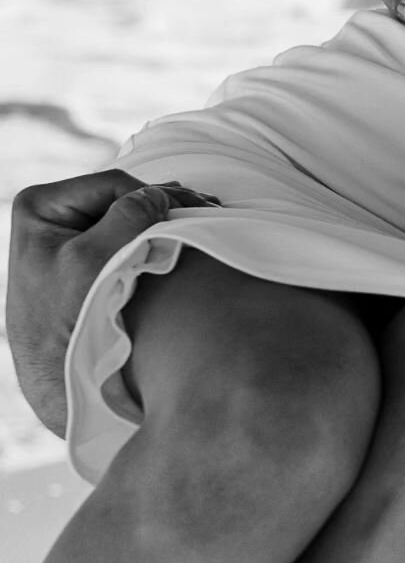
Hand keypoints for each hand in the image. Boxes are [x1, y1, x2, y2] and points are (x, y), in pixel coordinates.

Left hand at [6, 170, 219, 435]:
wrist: (60, 376)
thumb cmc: (66, 319)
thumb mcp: (94, 259)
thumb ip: (129, 215)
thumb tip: (161, 195)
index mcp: (39, 206)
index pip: (113, 185)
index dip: (154, 197)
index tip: (191, 211)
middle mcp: (50, 219)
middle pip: (122, 199)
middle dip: (164, 207)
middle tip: (208, 209)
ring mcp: (67, 239)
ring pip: (128, 219)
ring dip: (164, 222)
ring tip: (202, 221)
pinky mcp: (84, 261)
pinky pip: (126, 240)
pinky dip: (155, 239)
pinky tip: (182, 240)